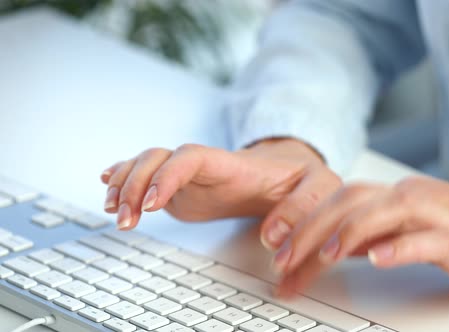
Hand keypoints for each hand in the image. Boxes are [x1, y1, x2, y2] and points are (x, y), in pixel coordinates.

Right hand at [100, 139, 341, 250]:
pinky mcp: (184, 188)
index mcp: (234, 163)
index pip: (192, 157)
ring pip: (148, 164)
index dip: (168, 174)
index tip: (153, 201)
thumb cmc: (300, 178)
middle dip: (136, 183)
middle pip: (160, 158)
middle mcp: (206, 164)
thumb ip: (303, 207)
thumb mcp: (317, 186)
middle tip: (125, 217)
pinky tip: (108, 187)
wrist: (286, 171)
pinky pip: (148, 177)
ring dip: (126, 184)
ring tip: (112, 210)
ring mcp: (191, 175)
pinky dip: (126, 180)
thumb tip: (273, 238)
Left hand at [272, 176, 448, 295]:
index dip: (304, 223)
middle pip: (348, 205)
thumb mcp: (420, 229)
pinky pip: (425, 240)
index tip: (278, 250)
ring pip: (379, 216)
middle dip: (309, 232)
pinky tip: (379, 260)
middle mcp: (412, 197)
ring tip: (320, 258)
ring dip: (345, 235)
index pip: (340, 203)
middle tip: (282, 262)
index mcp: (399, 194)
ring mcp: (437, 215)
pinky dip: (399, 248)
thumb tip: (345, 246)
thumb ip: (383, 233)